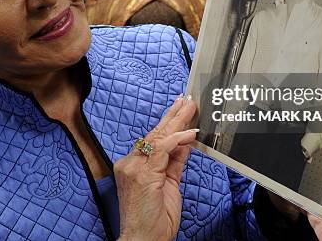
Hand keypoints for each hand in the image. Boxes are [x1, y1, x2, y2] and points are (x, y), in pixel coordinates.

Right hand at [115, 95, 197, 240]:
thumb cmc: (154, 221)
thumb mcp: (169, 187)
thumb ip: (174, 164)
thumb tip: (185, 144)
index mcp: (134, 166)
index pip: (154, 140)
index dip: (169, 124)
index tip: (181, 110)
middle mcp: (130, 163)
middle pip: (155, 133)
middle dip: (173, 115)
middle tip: (187, 100)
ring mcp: (134, 168)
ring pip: (158, 137)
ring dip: (177, 120)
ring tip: (191, 107)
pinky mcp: (142, 174)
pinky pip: (163, 149)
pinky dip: (178, 139)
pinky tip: (190, 133)